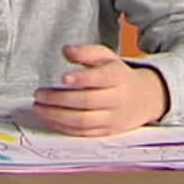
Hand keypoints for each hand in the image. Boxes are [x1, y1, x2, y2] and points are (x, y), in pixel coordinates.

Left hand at [29, 43, 169, 136]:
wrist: (144, 99)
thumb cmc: (118, 75)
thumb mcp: (106, 57)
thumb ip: (86, 52)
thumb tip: (66, 50)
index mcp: (118, 77)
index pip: (101, 78)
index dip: (82, 78)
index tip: (63, 77)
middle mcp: (116, 99)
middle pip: (87, 102)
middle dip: (60, 99)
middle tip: (39, 94)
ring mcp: (111, 118)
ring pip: (83, 121)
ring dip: (56, 115)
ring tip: (39, 106)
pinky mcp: (105, 132)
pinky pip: (82, 133)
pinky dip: (62, 127)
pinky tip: (48, 117)